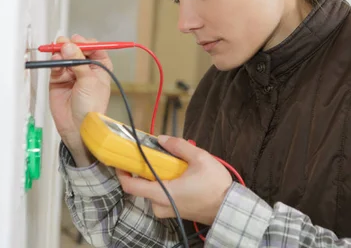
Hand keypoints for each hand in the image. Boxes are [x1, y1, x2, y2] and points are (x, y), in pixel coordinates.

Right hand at [49, 34, 112, 165]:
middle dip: (71, 46)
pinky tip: (55, 62)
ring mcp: (71, 73)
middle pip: (77, 50)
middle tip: (65, 44)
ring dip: (61, 53)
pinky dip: (54, 62)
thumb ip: (78, 61)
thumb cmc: (92, 107)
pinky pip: (55, 66)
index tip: (78, 41)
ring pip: (64, 56)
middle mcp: (86, 68)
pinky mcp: (58, 80)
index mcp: (100, 67)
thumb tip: (68, 46)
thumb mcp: (89, 80)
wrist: (78, 126)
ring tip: (59, 53)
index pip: (93, 48)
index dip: (85, 43)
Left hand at [117, 136, 232, 224]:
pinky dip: (164, 184)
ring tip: (171, 163)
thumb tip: (161, 139)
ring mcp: (167, 210)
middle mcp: (160, 205)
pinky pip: (162, 196)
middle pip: (141, 186)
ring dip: (157, 177)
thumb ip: (179, 146)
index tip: (122, 159)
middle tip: (153, 154)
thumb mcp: (200, 158)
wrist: (229, 208)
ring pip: (152, 191)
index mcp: (161, 193)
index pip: (130, 186)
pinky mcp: (174, 212)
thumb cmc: (214, 185)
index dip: (122, 172)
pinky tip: (178, 174)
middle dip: (145, 170)